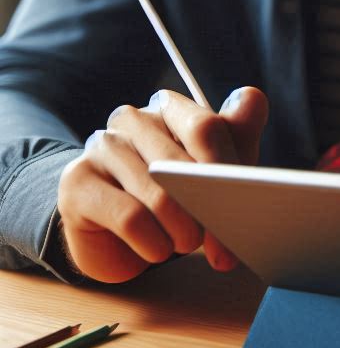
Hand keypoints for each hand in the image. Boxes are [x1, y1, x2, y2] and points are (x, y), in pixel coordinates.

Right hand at [56, 86, 267, 282]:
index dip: (229, 171)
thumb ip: (238, 133)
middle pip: (181, 164)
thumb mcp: (215, 166)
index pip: (206, 128)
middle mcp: (132, 119)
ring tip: (185, 243)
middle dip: (209, 210)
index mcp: (170, 107)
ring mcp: (101, 147)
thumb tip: (253, 98)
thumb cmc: (176, 191)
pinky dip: (152, 242)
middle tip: (221, 245)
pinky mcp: (77, 182)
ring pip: (157, 194)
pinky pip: (128, 217)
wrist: (115, 232)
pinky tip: (157, 249)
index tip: (246, 205)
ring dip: (181, 231)